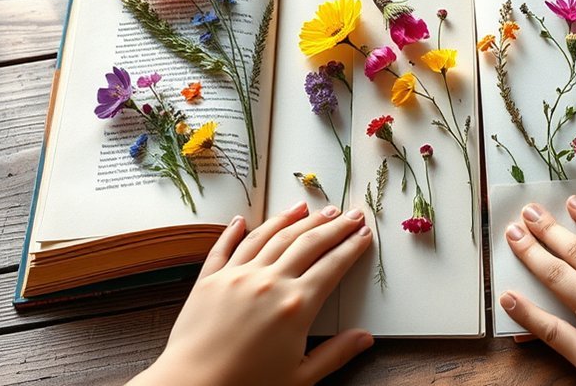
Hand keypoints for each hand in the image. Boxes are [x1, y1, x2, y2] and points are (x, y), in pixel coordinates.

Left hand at [129, 201, 373, 385]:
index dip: (352, 247)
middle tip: (349, 213)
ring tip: (309, 207)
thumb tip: (365, 338)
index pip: (333, 265)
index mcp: (296, 306)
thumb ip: (336, 354)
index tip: (364, 234)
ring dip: (293, 219)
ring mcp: (237, 276)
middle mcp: (269, 282)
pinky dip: (235, 230)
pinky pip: (225, 247)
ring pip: (271, 236)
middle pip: (308, 243)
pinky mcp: (209, 280)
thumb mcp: (301, 377)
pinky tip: (244, 218)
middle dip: (332, 226)